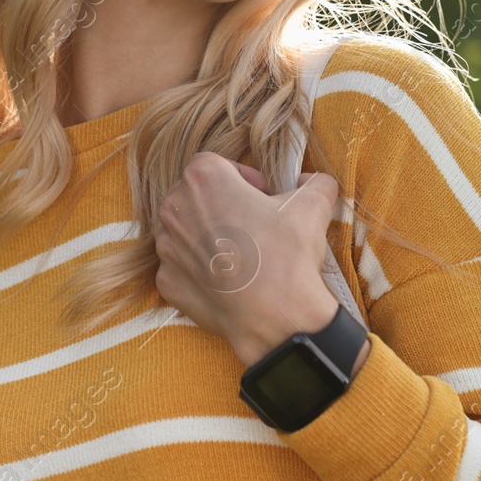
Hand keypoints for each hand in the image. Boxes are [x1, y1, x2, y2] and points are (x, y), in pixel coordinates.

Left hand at [153, 152, 346, 367]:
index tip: (262, 195)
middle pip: (195, 195)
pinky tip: (226, 279)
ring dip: (207, 236)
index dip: (242, 177)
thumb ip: (314, 182)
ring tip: (239, 252)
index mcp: (202, 179)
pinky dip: (199, 270)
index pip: (216, 164)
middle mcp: (174, 208)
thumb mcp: (313, 205)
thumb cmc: (287, 254)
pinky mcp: (166, 281)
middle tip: (252, 223)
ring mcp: (166, 247)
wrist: (275, 315)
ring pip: (184, 231)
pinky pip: (180, 267)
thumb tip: (310, 181)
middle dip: (222, 204)